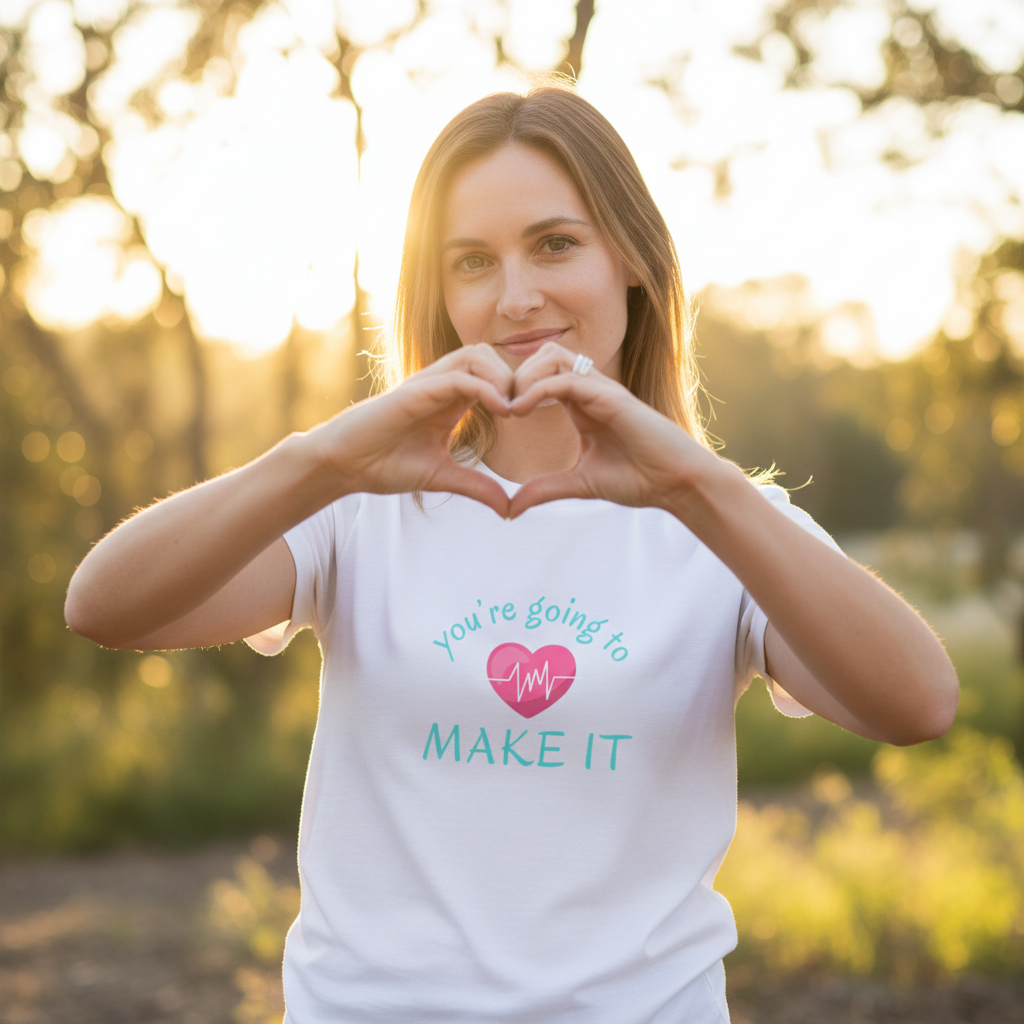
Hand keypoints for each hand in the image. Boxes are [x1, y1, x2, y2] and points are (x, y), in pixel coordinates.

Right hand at [310, 344, 513, 516]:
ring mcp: (427, 384)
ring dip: (503, 377)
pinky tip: (503, 412)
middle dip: (515, 376)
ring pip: (477, 355)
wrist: (343, 465)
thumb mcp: (442, 477)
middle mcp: (440, 385)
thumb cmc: (384, 465)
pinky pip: (459, 377)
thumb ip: (477, 486)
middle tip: (528, 410)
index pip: (491, 374)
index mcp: (449, 399)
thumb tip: (509, 509)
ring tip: (514, 410)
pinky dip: (486, 389)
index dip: (516, 388)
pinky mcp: (415, 391)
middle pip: (488, 354)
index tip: (533, 416)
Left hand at [507, 341, 717, 517]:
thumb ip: (544, 490)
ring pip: (554, 357)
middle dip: (515, 375)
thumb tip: (510, 509)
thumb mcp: (579, 484)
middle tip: (499, 407)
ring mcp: (602, 390)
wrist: (677, 483)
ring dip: (525, 376)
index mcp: (583, 404)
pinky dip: (539, 389)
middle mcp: (592, 391)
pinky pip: (566, 379)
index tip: (497, 415)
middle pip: (544, 355)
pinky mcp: (611, 398)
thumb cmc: (639, 479)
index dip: (516, 387)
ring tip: (510, 408)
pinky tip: (521, 410)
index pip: (543, 374)